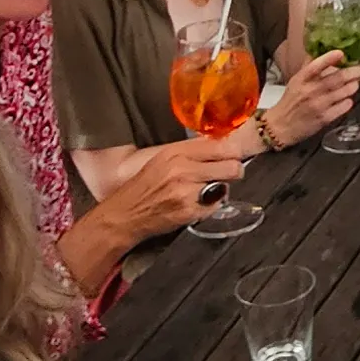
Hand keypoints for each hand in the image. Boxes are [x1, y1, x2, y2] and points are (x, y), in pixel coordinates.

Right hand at [110, 137, 245, 242]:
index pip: (219, 146)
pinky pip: (216, 206)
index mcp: (175, 152)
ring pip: (225, 186)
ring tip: (204, 192)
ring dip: (220, 189)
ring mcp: (186, 191)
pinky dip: (211, 206)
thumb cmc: (143, 187)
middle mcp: (182, 169)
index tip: (235, 155)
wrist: (124, 215)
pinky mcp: (189, 211)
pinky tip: (196, 205)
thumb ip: (189, 152)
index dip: (233, 151)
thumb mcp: (162, 160)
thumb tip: (219, 146)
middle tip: (230, 173)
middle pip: (231, 166)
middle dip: (234, 170)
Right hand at [274, 50, 359, 141]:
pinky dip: (348, 102)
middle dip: (352, 73)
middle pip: (336, 79)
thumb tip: (319, 49)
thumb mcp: (296, 81)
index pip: (316, 66)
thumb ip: (309, 66)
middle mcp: (310, 91)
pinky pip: (342, 108)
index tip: (340, 53)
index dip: (329, 58)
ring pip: (343, 92)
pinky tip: (347, 99)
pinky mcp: (324, 119)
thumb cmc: (290, 101)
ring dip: (352, 86)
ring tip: (355, 84)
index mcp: (302, 80)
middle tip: (359, 70)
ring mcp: (318, 105)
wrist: (281, 126)